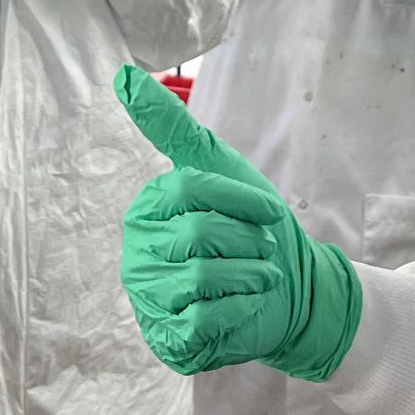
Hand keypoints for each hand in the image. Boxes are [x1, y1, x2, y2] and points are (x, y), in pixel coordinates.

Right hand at [114, 64, 359, 380]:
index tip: (268, 211)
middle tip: (263, 249)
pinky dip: (239, 308)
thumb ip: (171, 125)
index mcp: (147, 209)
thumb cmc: (252, 227)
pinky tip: (244, 304)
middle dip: (247, 240)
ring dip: (249, 275)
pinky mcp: (168, 338)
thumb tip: (124, 76)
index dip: (240, 199)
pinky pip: (205, 318)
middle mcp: (138, 252)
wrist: (289, 291)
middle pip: (198, 233)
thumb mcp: (218, 167)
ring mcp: (149, 299)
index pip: (190, 188)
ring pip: (203, 275)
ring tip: (258, 276)